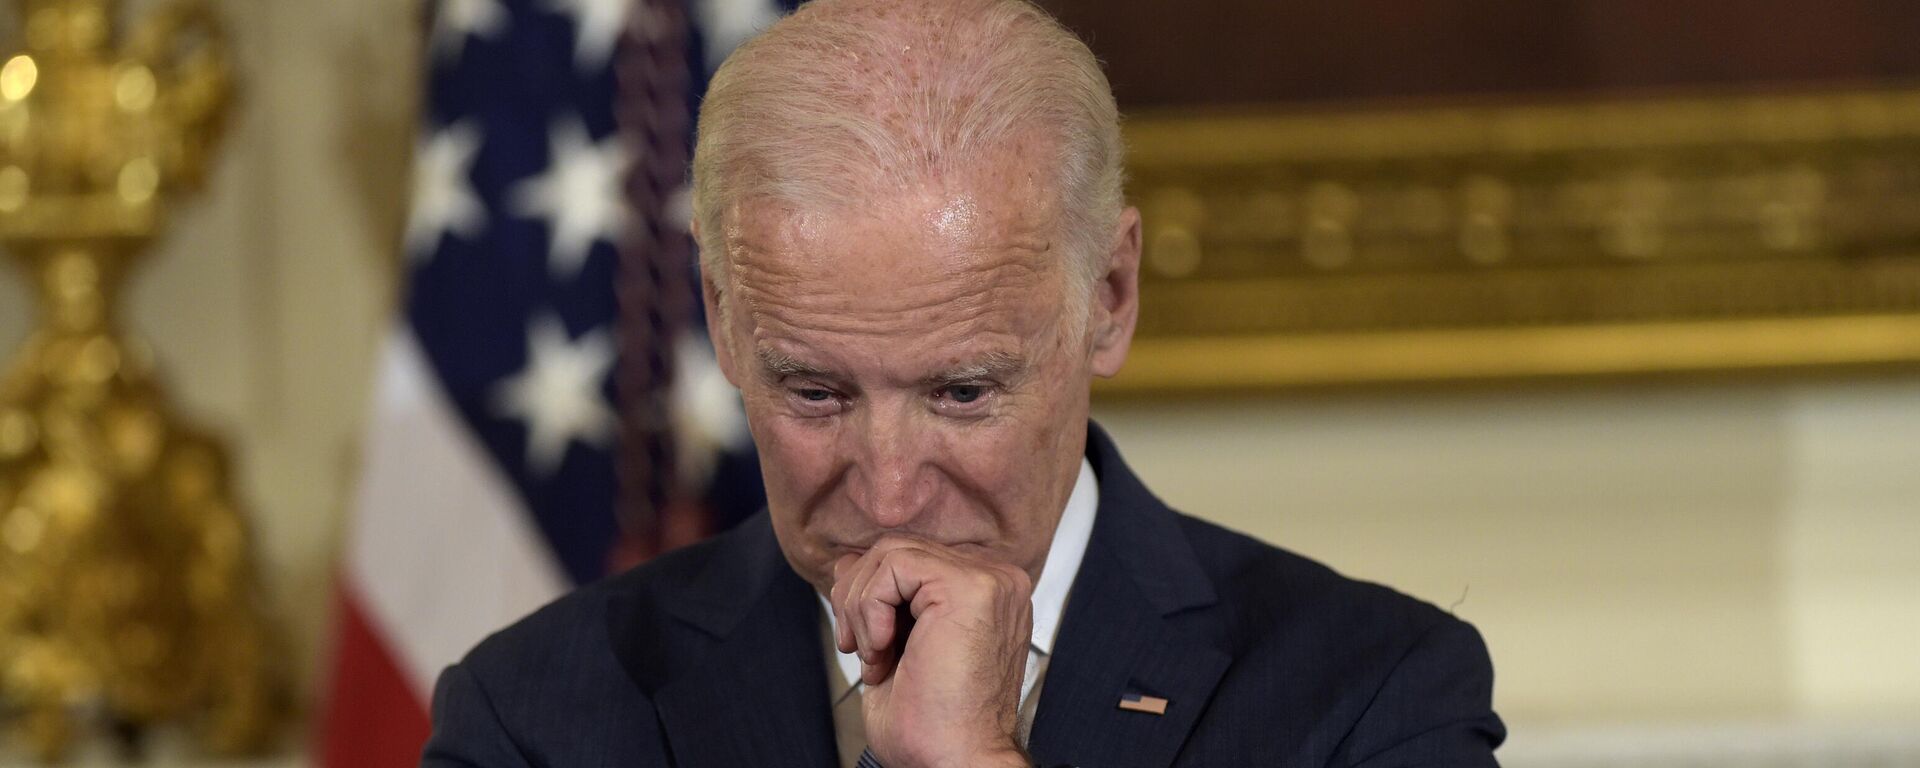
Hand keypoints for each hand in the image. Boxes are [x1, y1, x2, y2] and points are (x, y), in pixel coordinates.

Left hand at [829, 536, 1033, 767]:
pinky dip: (870, 606)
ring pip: (891, 552)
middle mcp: (995, 582)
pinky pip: (895, 564)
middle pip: (897, 549)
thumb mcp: (892, 646)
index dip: (870, 596)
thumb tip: (847, 561)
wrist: (955, 762)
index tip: (869, 648)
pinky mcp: (972, 588)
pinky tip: (885, 647)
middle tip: (863, 652)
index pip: (909, 559)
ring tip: (876, 655)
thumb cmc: (933, 725)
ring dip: (861, 606)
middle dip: (858, 599)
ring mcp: (989, 581)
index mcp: (984, 595)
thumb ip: (878, 597)